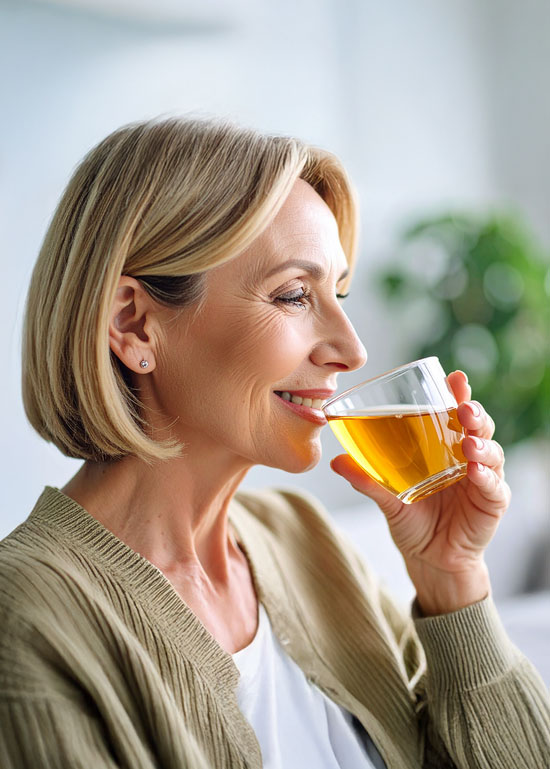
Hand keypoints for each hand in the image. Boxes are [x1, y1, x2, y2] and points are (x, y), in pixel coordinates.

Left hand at [330, 371, 510, 615]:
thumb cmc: (413, 523)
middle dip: (473, 411)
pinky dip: (487, 478)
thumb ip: (367, 479)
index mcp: (444, 447)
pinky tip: (475, 472)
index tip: (454, 377)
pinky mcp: (492, 503)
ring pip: (491, 452)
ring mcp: (482, 479)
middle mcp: (467, 457)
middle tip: (463, 406)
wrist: (429, 562)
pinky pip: (494, 487)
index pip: (454, 413)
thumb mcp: (387, 499)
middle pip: (477, 425)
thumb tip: (336, 461)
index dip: (457, 394)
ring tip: (469, 442)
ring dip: (481, 443)